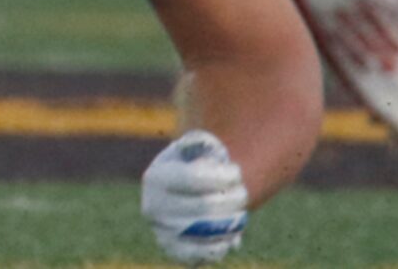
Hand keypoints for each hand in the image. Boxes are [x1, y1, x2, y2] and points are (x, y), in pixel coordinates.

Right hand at [141, 130, 247, 263]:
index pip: (194, 177)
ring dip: (231, 223)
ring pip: (206, 232)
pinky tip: (232, 235)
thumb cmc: (192, 163)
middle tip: (244, 193)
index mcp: (157, 177)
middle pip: (204, 206)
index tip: (237, 171)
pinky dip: (221, 246)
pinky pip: (201, 255)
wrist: (180, 193)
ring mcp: (162, 232)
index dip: (222, 175)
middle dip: (232, 199)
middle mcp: (153, 207)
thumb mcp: (193, 147)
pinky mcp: (174, 251)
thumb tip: (204, 147)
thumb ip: (200, 142)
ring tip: (241, 213)